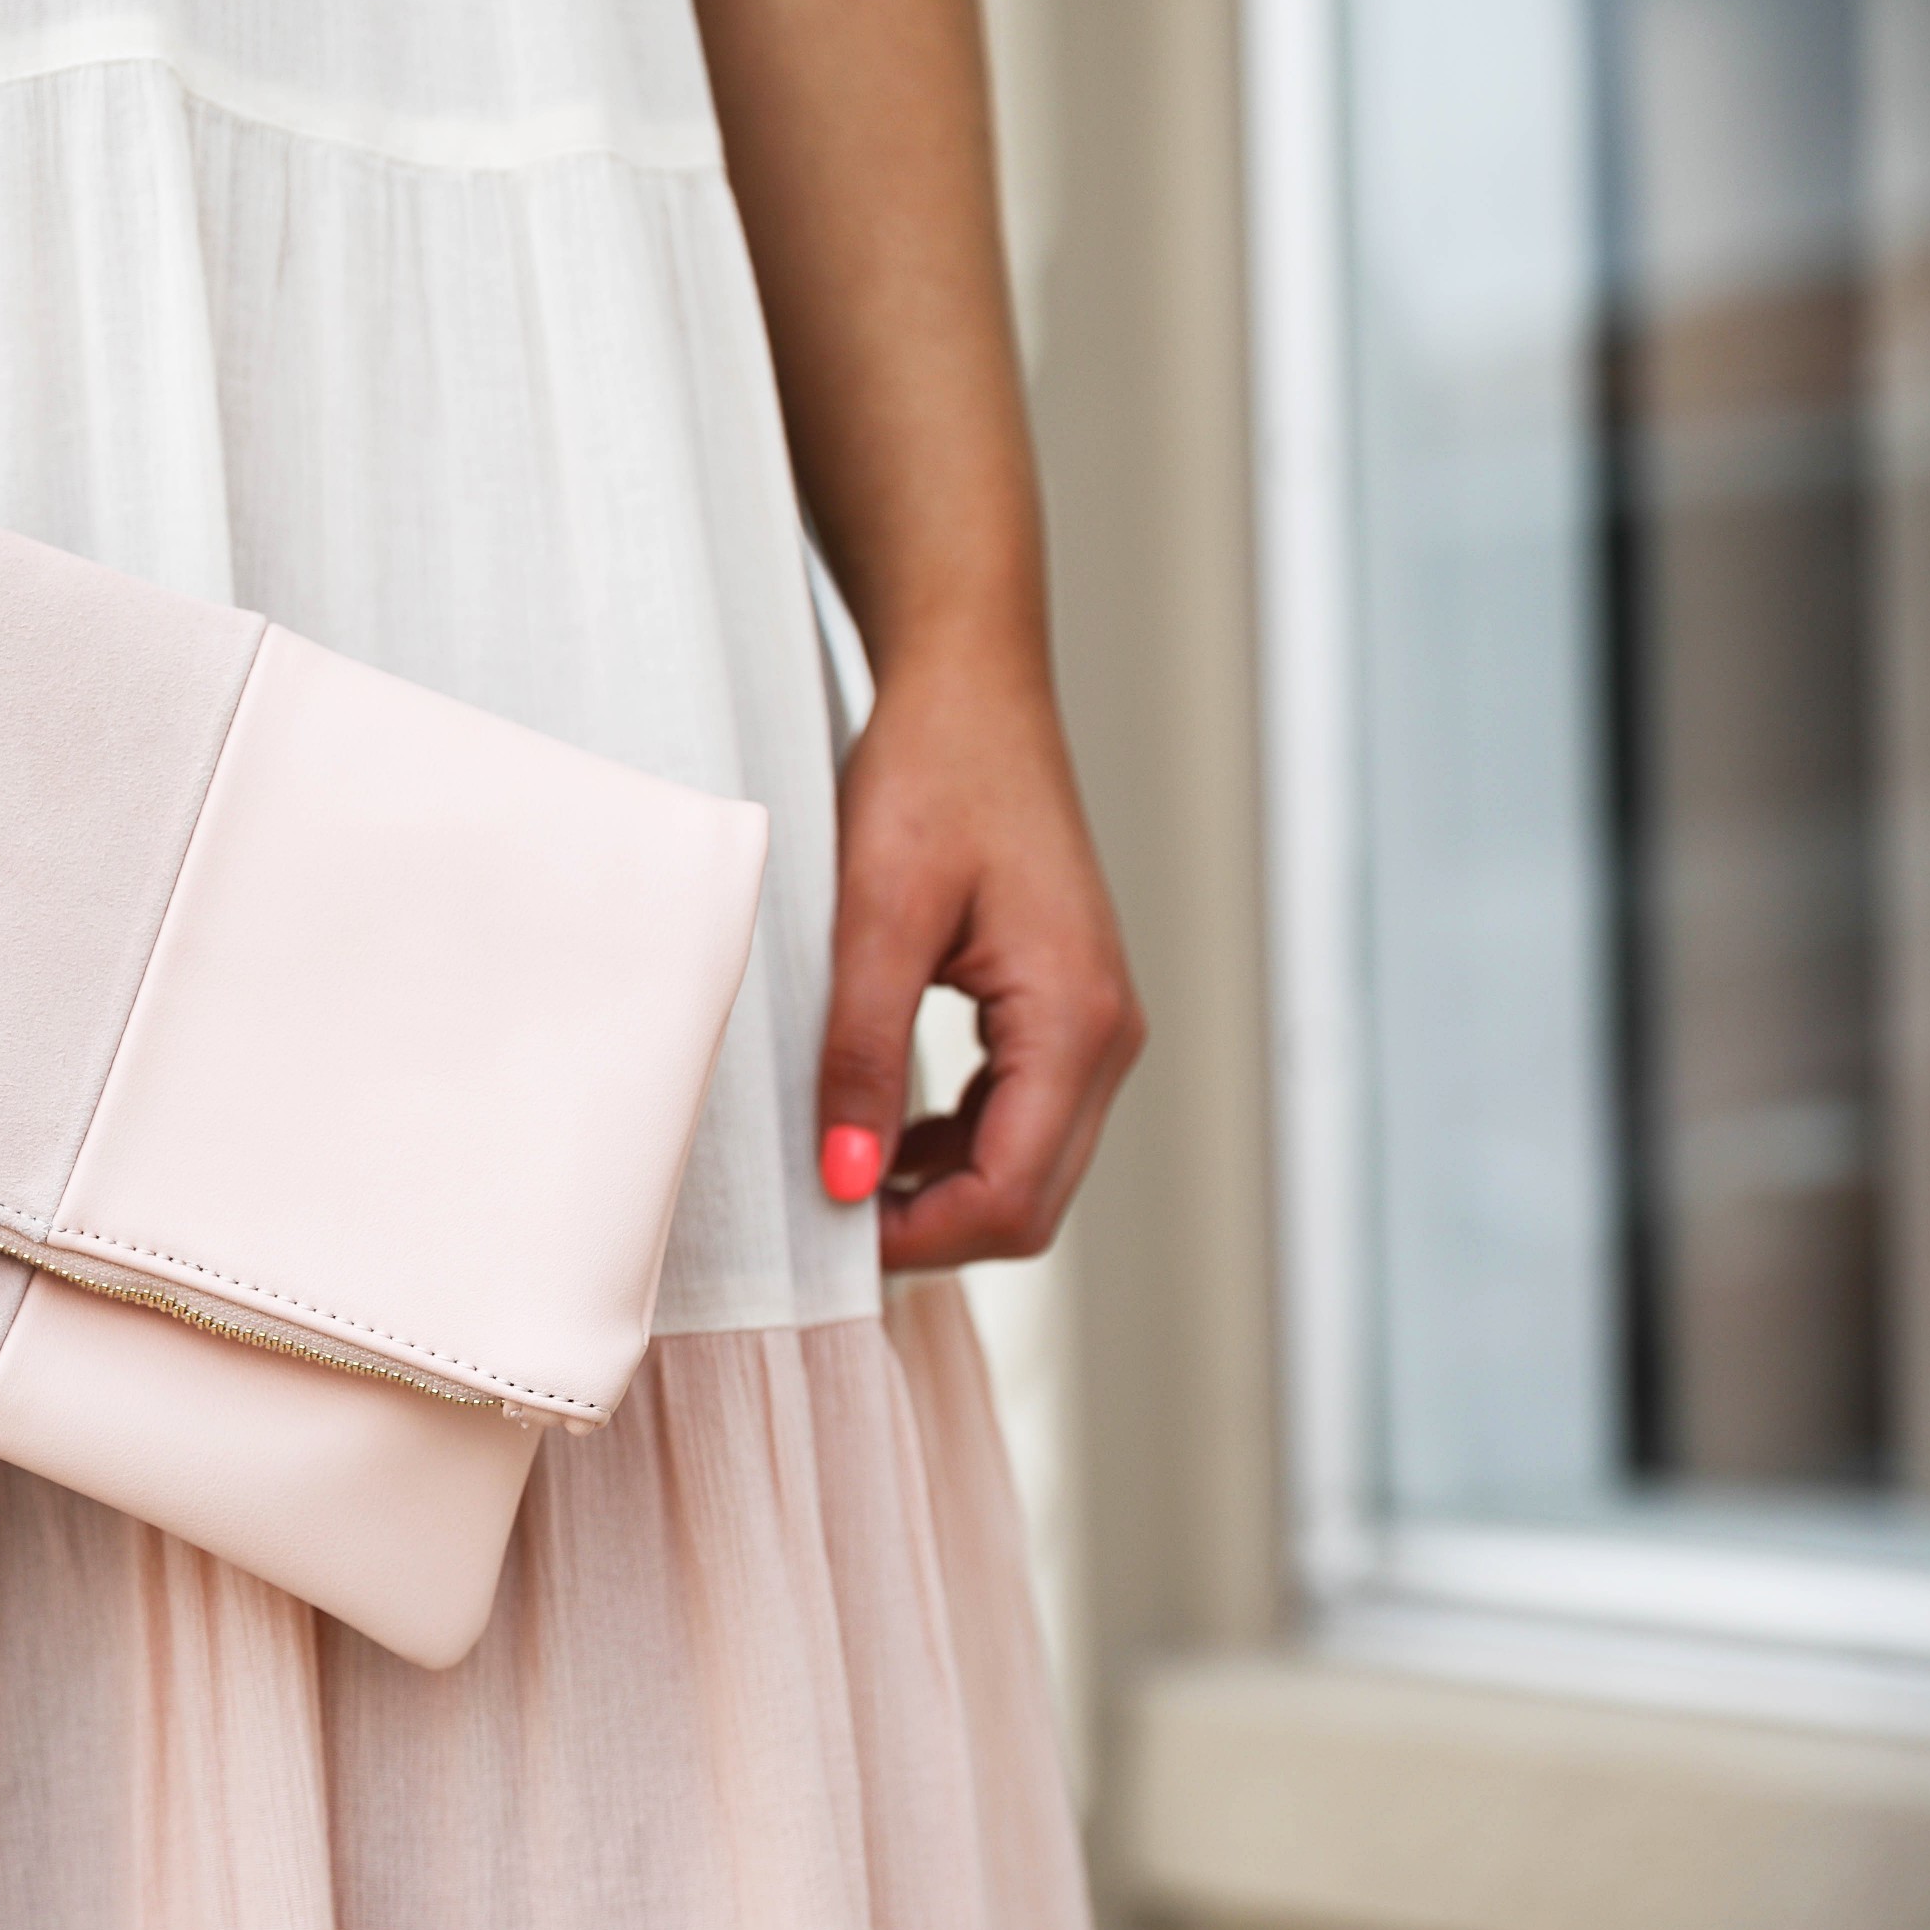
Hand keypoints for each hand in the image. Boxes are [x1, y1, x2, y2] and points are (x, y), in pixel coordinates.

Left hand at [815, 647, 1142, 1268]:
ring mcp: (1094, 1024)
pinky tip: (880, 1122)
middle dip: (930, 1228)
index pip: (1012, 1196)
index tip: (824, 1232)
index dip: (918, 1238)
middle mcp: (1108, 1034)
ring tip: (838, 1168)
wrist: (971, 692)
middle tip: (821, 1217)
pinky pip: (1021, 1119)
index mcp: (1075, 1018)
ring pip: (1028, 1167)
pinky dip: (953, 1146)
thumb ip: (863, 1053)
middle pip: (1031, 1200)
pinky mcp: (1065, 1011)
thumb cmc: (930, 776)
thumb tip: (847, 1179)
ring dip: (938, 1192)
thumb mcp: (877, 915)